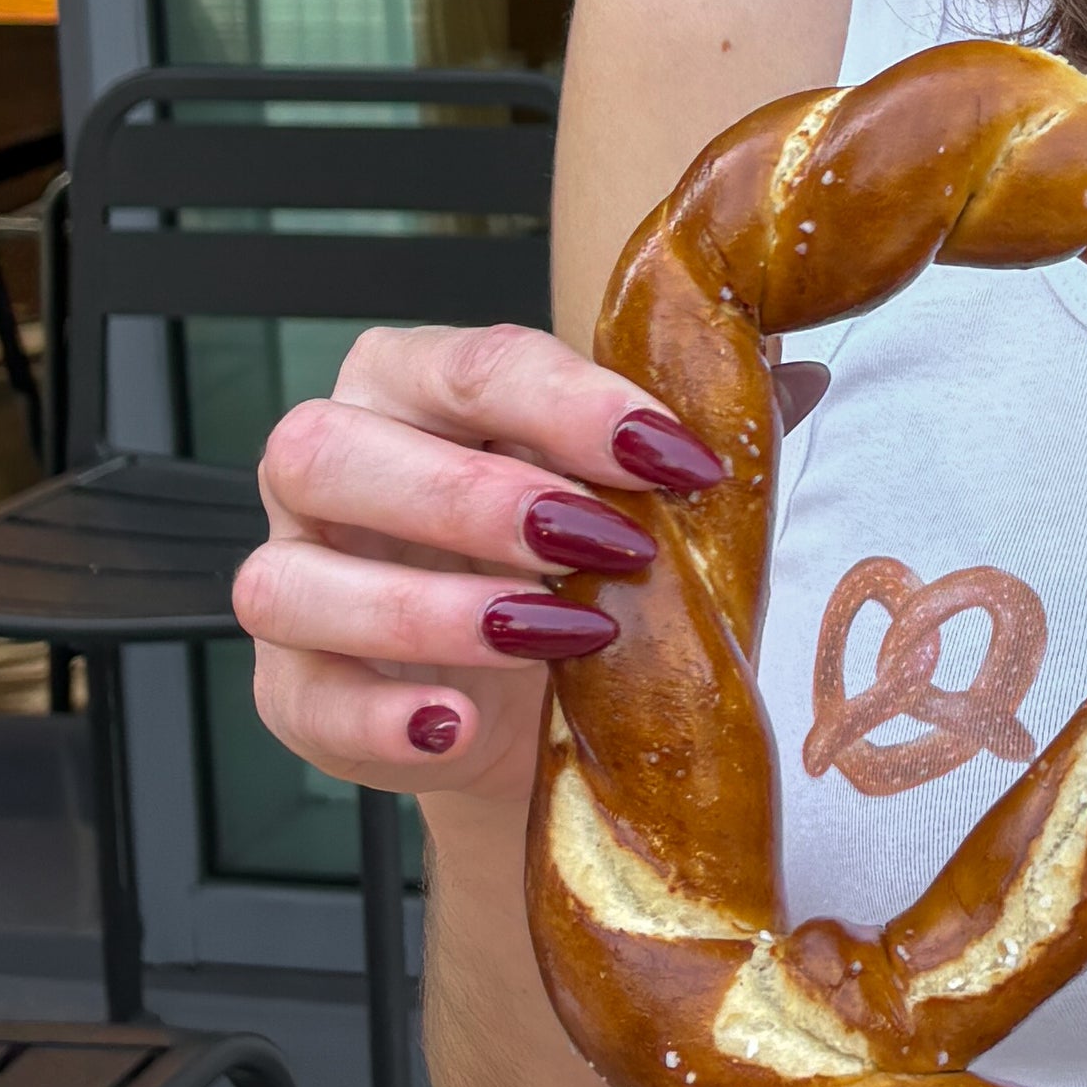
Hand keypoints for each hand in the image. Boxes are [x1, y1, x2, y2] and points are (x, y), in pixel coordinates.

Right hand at [234, 324, 730, 803]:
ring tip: (550, 636)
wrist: (535, 711)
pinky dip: (376, 718)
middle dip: (474, 496)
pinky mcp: (288, 689)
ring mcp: (291, 579)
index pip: (471, 361)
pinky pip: (296, 699)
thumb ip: (686, 435)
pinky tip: (454, 724)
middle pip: (336, 449)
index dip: (574, 404)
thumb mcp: (630, 495)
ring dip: (427, 608)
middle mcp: (323, 466)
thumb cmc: (575, 565)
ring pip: (291, 579)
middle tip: (600, 543)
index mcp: (409, 384)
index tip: (676, 456)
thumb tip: (799, 376)